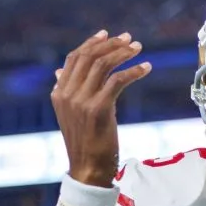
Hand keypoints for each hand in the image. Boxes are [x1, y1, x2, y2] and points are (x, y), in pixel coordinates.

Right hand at [51, 30, 151, 186]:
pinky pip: (118, 80)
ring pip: (102, 65)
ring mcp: (81, 101)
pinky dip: (134, 71)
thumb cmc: (85, 144)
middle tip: (129, 39)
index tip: (107, 35)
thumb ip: (67, 92)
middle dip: (110, 44)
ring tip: (138, 49)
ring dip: (123, 54)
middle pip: (88, 57)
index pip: (74, 59)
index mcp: (58, 93)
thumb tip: (59, 71)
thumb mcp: (71, 115)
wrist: (87, 170)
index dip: (91, 44)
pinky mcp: (98, 108)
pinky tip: (146, 68)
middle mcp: (66, 94)